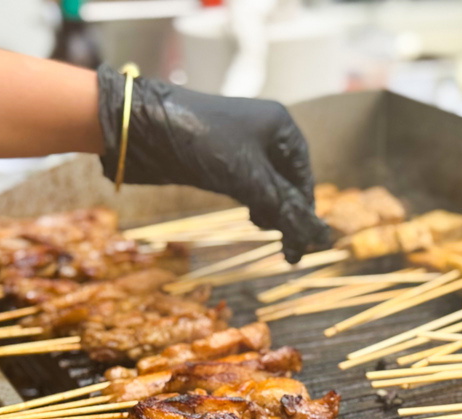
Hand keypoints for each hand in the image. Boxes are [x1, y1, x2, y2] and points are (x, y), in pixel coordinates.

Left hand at [97, 64, 330, 262]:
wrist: (142, 126)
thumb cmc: (202, 143)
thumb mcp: (250, 179)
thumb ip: (285, 209)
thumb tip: (320, 240)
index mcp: (281, 127)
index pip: (304, 178)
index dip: (305, 213)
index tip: (302, 248)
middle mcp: (265, 132)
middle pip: (288, 183)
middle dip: (286, 213)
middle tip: (284, 249)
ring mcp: (242, 145)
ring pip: (268, 186)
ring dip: (270, 211)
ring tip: (262, 229)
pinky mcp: (220, 158)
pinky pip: (248, 184)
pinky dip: (253, 203)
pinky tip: (251, 216)